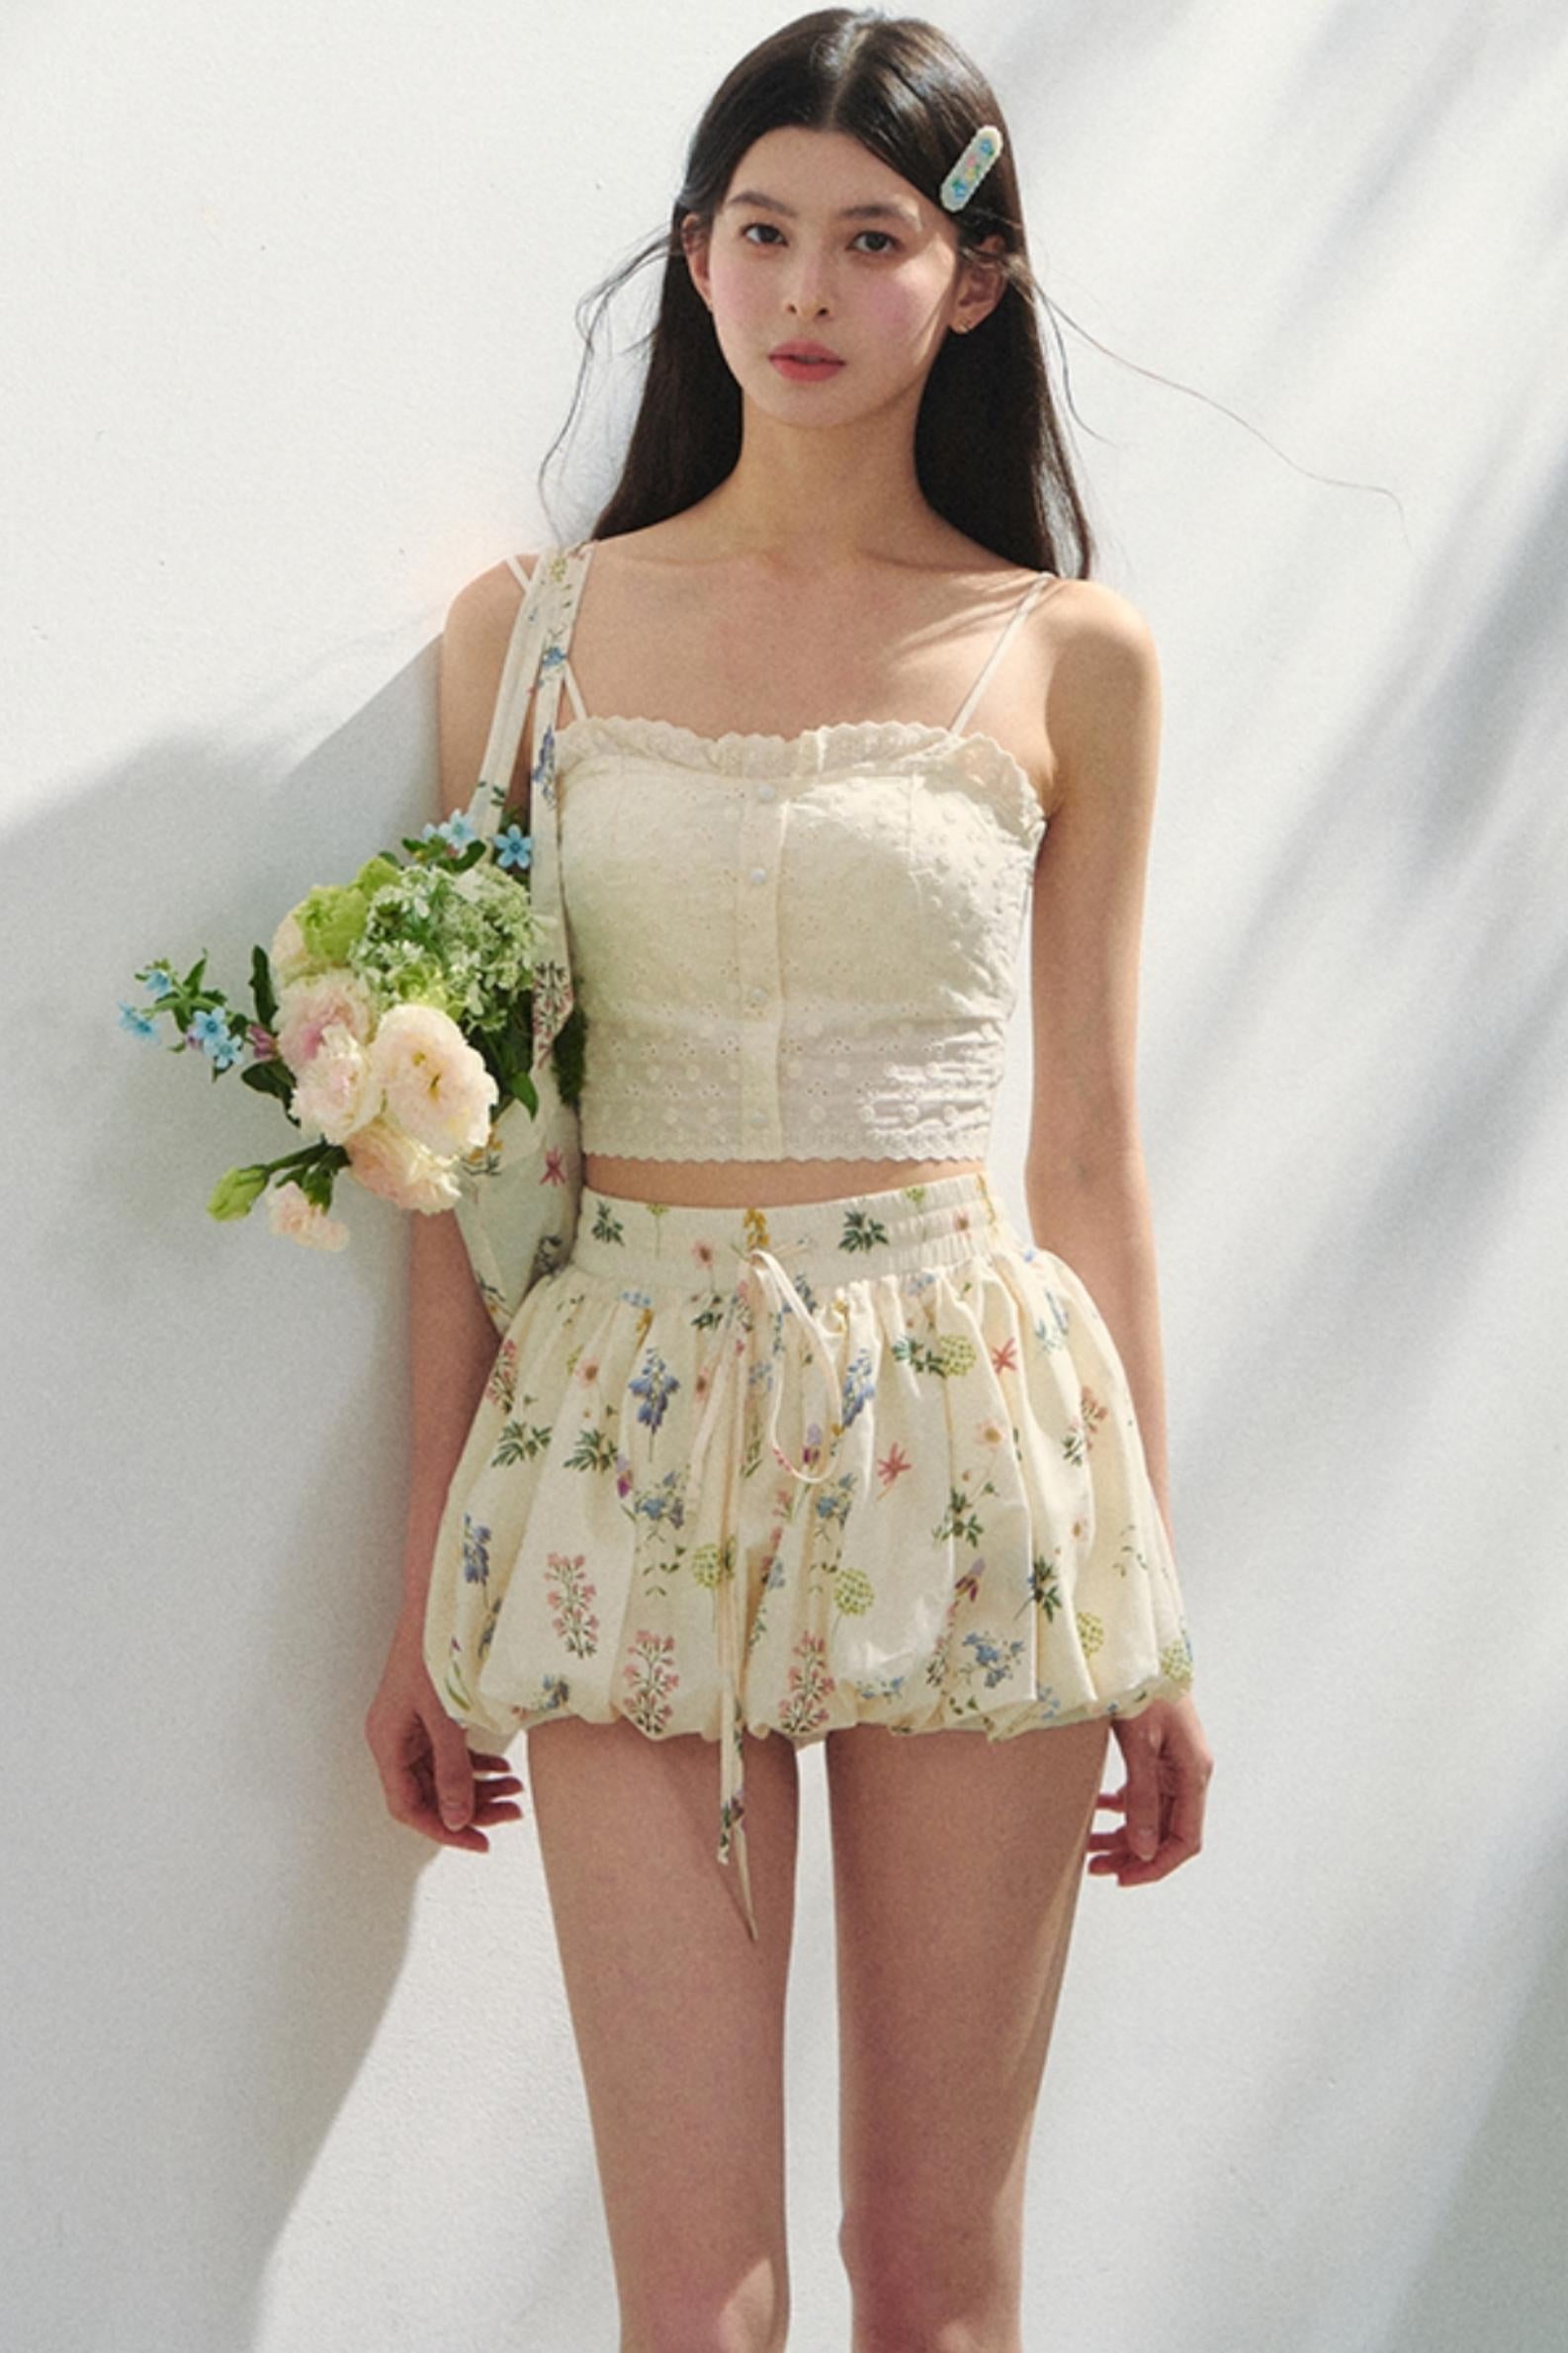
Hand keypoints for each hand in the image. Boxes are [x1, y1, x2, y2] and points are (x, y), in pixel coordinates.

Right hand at [364, 1616, 524, 1850]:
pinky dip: (477, 1764)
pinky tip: (504, 1770)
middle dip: (472, 1809)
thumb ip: (452, 1770)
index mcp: (388, 1743)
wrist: (439, 1603)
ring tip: (517, 1795)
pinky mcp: (430, 1714)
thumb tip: (459, 1820)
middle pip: (430, 1794)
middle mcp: (396, 1739)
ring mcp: (413, 1727)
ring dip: (479, 1787)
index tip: (479, 1843)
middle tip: (512, 1816)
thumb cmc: (435, 1651)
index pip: (409, 1806)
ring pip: (444, 1775)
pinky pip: (451, 1753)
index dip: (443, 1830)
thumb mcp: (445, 1717)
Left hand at [1086, 1693, 1211, 1883]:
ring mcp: (1174, 1761)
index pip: (1186, 1840)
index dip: (1156, 1866)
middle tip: (1095, 1866)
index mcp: (1193, 1773)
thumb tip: (1144, 1848)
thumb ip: (1142, 1797)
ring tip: (1090, 1846)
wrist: (1135, 1646)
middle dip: (1133, 1854)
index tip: (1122, 1878)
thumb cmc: (1142, 1686)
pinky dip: (1122, 1807)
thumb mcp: (1139, 1744)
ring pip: (1153, 1814)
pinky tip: (1098, 1810)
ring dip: (1124, 1834)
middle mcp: (1188, 1772)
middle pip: (1167, 1831)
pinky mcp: (1157, 1751)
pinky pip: (1144, 1792)